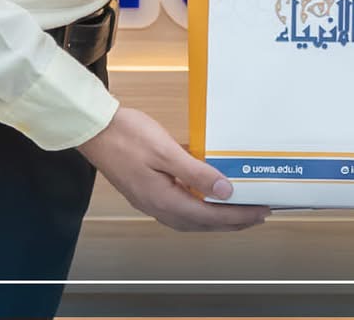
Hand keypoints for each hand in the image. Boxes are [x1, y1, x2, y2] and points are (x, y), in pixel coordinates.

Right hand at [78, 107, 270, 232]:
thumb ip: (196, 173)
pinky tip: (206, 197)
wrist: (93, 129)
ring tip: (237, 210)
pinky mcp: (146, 190)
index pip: (209, 217)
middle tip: (257, 215)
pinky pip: (179, 207)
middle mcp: (157, 206)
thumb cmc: (126, 135)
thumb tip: (224, 192)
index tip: (260, 212)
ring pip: (190, 218)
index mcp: (164, 200)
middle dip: (231, 221)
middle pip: (201, 223)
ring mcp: (150, 200)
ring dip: (215, 217)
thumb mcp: (166, 151)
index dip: (238, 216)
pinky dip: (198, 207)